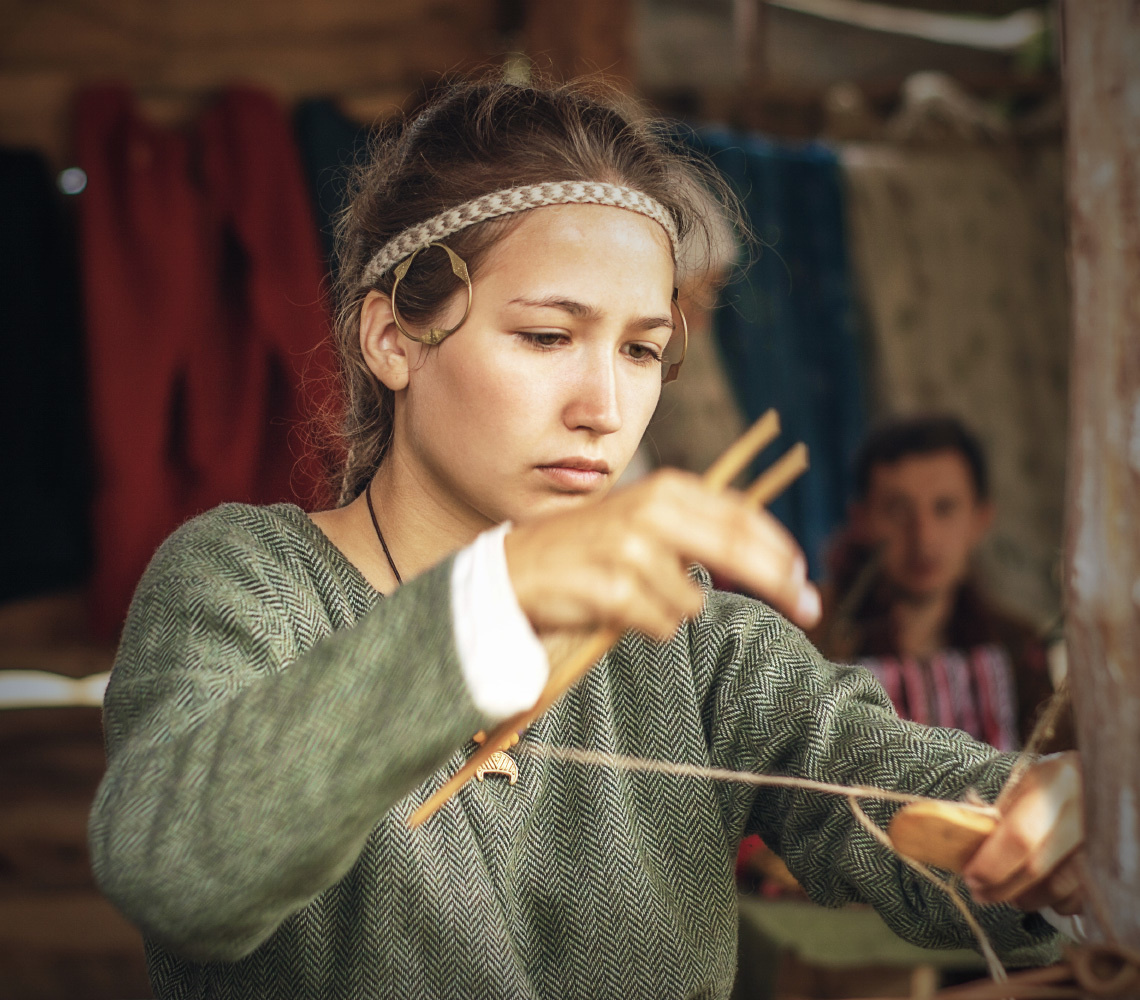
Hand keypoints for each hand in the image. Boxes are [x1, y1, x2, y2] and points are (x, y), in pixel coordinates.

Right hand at [504, 469, 820, 640]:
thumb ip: (693, 527)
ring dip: (672, 610)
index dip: (779, 548)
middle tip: (811, 608)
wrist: (514, 571)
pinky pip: (660, 625)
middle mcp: (650, 512)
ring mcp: (631, 551)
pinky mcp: (612, 591)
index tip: (804, 575)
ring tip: (633, 597)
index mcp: (664, 489)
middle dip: (780, 582)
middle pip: (737, 549)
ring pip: (692, 600)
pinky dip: (646, 626)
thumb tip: (765, 554)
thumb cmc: (585, 549)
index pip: (740, 516)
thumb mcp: (640, 519)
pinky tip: (615, 609)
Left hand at [962, 751, 1084, 914]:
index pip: (1019, 835)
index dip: (992, 863)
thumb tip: (967, 843)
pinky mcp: (1110, 864)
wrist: (1100, 782)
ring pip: (1058, 889)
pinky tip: (1040, 892)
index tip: (970, 876)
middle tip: (980, 892)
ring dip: (1025, 898)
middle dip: (1001, 886)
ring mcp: (1100, 842)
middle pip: (1036, 867)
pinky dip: (1055, 901)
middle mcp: (1082, 814)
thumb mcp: (1027, 782)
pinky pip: (1079, 897)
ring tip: (1006, 892)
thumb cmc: (1055, 782)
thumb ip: (1000, 812)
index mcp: (1054, 783)